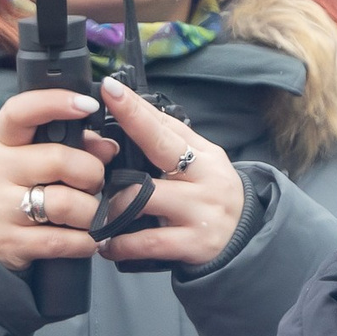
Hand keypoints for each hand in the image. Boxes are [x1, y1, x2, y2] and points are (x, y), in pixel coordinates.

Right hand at [0, 90, 112, 271]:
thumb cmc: (27, 186)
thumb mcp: (42, 157)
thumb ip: (77, 145)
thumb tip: (109, 147)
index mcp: (4, 141)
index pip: (20, 111)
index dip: (55, 102)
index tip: (89, 104)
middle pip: (60, 160)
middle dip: (92, 174)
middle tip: (94, 184)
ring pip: (65, 203)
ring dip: (92, 212)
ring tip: (90, 214)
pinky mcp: (7, 241)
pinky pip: (63, 240)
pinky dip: (85, 241)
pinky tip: (86, 238)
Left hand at [88, 78, 244, 269]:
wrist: (247, 242)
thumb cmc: (212, 198)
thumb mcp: (203, 166)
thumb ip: (171, 143)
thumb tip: (134, 111)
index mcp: (205, 156)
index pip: (166, 126)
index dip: (136, 108)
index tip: (110, 89)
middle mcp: (206, 180)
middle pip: (159, 153)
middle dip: (125, 140)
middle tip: (90, 148)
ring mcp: (201, 212)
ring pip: (142, 199)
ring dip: (111, 207)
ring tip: (96, 215)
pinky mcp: (194, 244)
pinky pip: (146, 241)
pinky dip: (119, 245)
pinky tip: (108, 246)